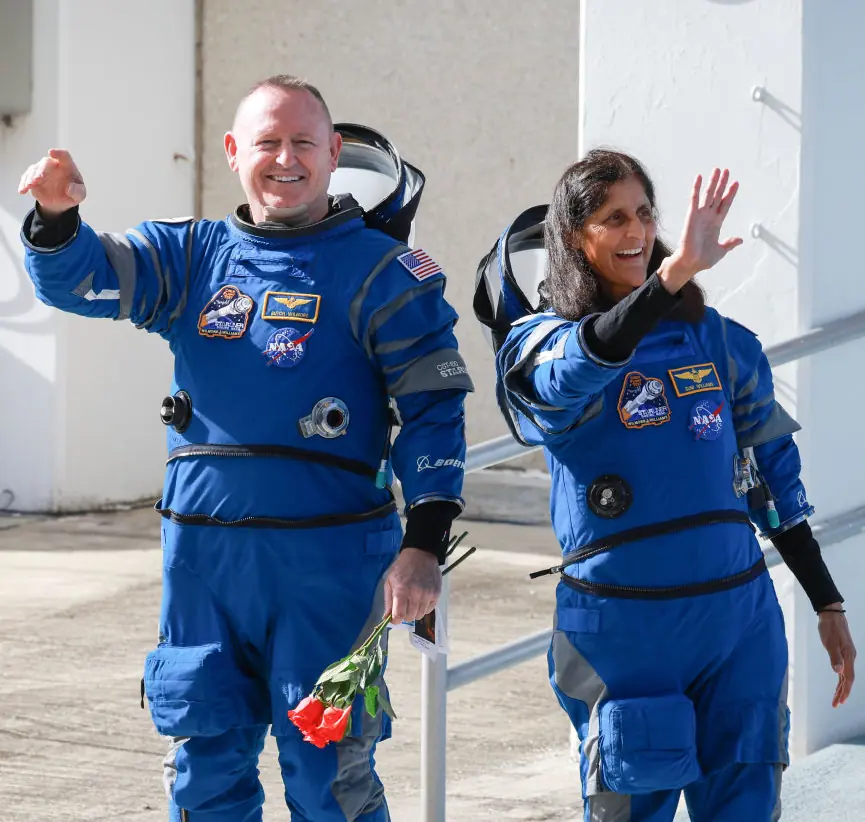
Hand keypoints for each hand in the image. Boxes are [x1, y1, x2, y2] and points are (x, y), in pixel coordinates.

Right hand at [18, 148, 86, 216]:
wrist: (61, 201)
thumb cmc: (73, 193)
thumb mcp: (80, 195)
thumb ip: (77, 191)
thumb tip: (69, 189)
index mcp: (67, 166)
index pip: (64, 156)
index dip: (59, 153)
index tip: (51, 152)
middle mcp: (53, 165)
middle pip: (46, 162)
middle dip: (41, 170)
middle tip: (38, 179)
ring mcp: (41, 170)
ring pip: (34, 169)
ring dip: (31, 177)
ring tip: (29, 186)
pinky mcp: (32, 177)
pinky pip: (26, 178)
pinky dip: (24, 184)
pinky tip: (22, 190)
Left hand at [383, 548, 441, 622]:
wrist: (420, 554)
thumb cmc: (402, 568)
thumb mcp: (390, 581)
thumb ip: (388, 601)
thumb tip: (386, 618)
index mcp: (401, 591)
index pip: (399, 615)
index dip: (395, 620)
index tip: (394, 618)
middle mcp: (416, 594)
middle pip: (410, 617)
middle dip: (405, 615)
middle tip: (403, 607)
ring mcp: (427, 594)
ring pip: (420, 615)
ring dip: (415, 612)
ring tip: (412, 601)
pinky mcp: (436, 593)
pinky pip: (429, 609)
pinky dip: (424, 608)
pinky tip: (421, 599)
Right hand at [658, 168, 742, 292]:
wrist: (691, 263)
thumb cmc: (703, 260)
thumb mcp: (720, 251)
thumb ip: (729, 243)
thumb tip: (740, 239)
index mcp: (716, 224)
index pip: (725, 205)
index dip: (730, 194)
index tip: (736, 183)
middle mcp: (708, 217)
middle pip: (717, 196)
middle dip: (722, 183)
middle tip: (726, 170)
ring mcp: (700, 215)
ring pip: (708, 194)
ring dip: (713, 182)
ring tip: (717, 170)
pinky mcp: (691, 215)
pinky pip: (694, 199)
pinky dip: (696, 188)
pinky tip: (699, 177)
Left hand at [817, 606, 855, 706]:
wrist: (831, 615)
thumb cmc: (829, 627)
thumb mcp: (829, 642)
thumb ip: (834, 657)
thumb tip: (838, 672)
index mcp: (849, 657)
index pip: (848, 678)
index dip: (845, 691)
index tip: (840, 702)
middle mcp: (850, 658)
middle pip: (848, 679)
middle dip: (842, 693)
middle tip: (836, 704)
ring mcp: (847, 656)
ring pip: (846, 675)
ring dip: (841, 687)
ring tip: (836, 698)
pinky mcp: (843, 652)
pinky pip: (843, 669)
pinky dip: (841, 678)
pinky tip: (839, 682)